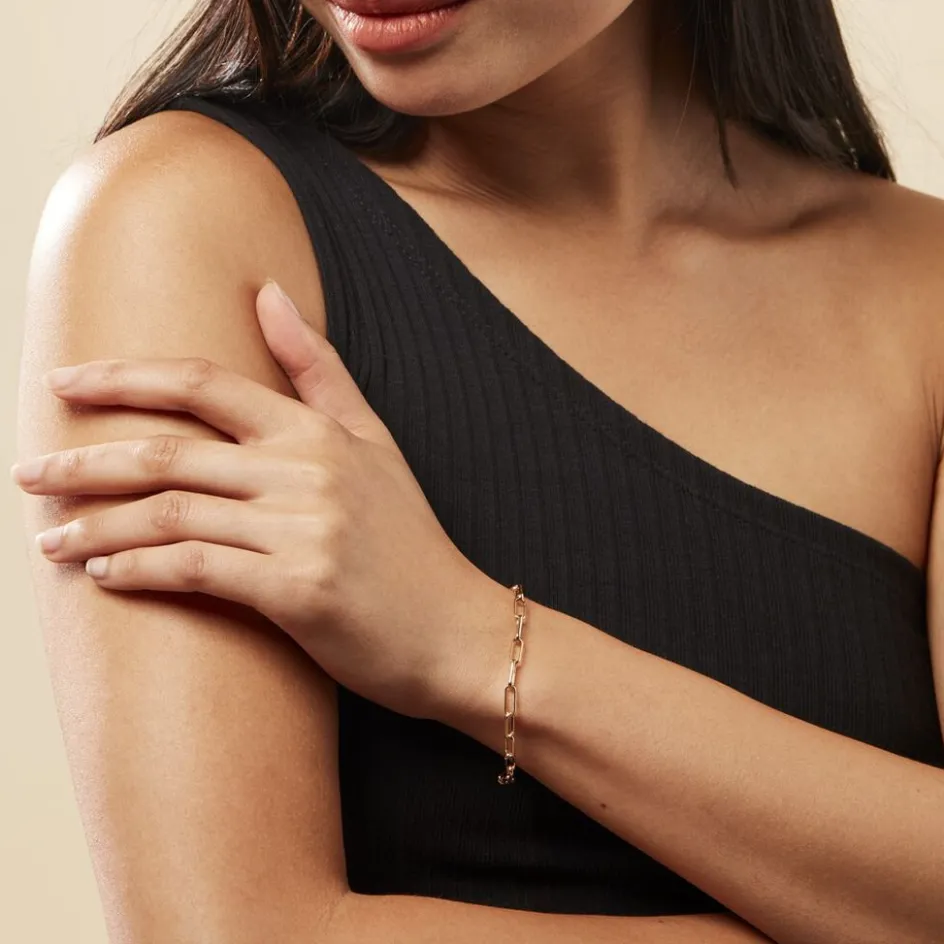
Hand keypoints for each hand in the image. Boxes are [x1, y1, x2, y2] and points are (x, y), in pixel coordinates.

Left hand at [12, 281, 504, 719]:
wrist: (455, 628)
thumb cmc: (410, 539)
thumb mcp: (374, 441)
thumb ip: (319, 370)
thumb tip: (270, 291)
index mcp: (315, 432)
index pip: (202, 384)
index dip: (124, 377)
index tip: (63, 383)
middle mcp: (304, 471)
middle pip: (168, 451)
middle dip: (84, 461)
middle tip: (28, 473)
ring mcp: (301, 531)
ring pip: (170, 513)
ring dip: (96, 527)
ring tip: (49, 538)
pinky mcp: (297, 591)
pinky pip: (196, 570)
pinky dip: (140, 571)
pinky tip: (103, 577)